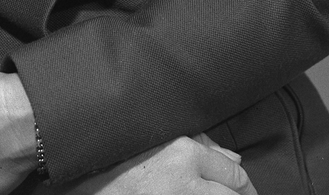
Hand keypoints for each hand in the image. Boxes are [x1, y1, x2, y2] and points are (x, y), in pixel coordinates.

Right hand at [34, 134, 256, 194]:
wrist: (83, 182)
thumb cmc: (118, 153)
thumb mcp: (157, 139)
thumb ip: (196, 144)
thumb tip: (232, 158)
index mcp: (183, 152)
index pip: (233, 173)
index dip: (243, 185)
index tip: (245, 190)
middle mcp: (185, 180)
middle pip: (234, 194)